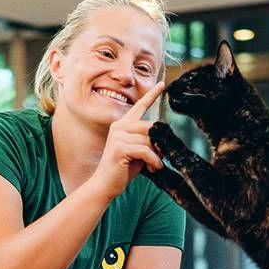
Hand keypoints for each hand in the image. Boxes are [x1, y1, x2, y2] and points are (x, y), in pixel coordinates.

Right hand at [91, 81, 166, 198]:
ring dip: (156, 156)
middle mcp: (119, 126)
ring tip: (155, 166)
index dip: (152, 95)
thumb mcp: (138, 151)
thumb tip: (163, 136)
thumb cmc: (123, 169)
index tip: (162, 84)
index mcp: (122, 125)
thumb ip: (148, 140)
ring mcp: (118, 136)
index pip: (139, 106)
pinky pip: (145, 150)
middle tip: (159, 158)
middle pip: (151, 127)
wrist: (105, 184)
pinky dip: (153, 160)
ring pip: (149, 140)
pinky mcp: (119, 148)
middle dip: (159, 144)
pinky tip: (153, 168)